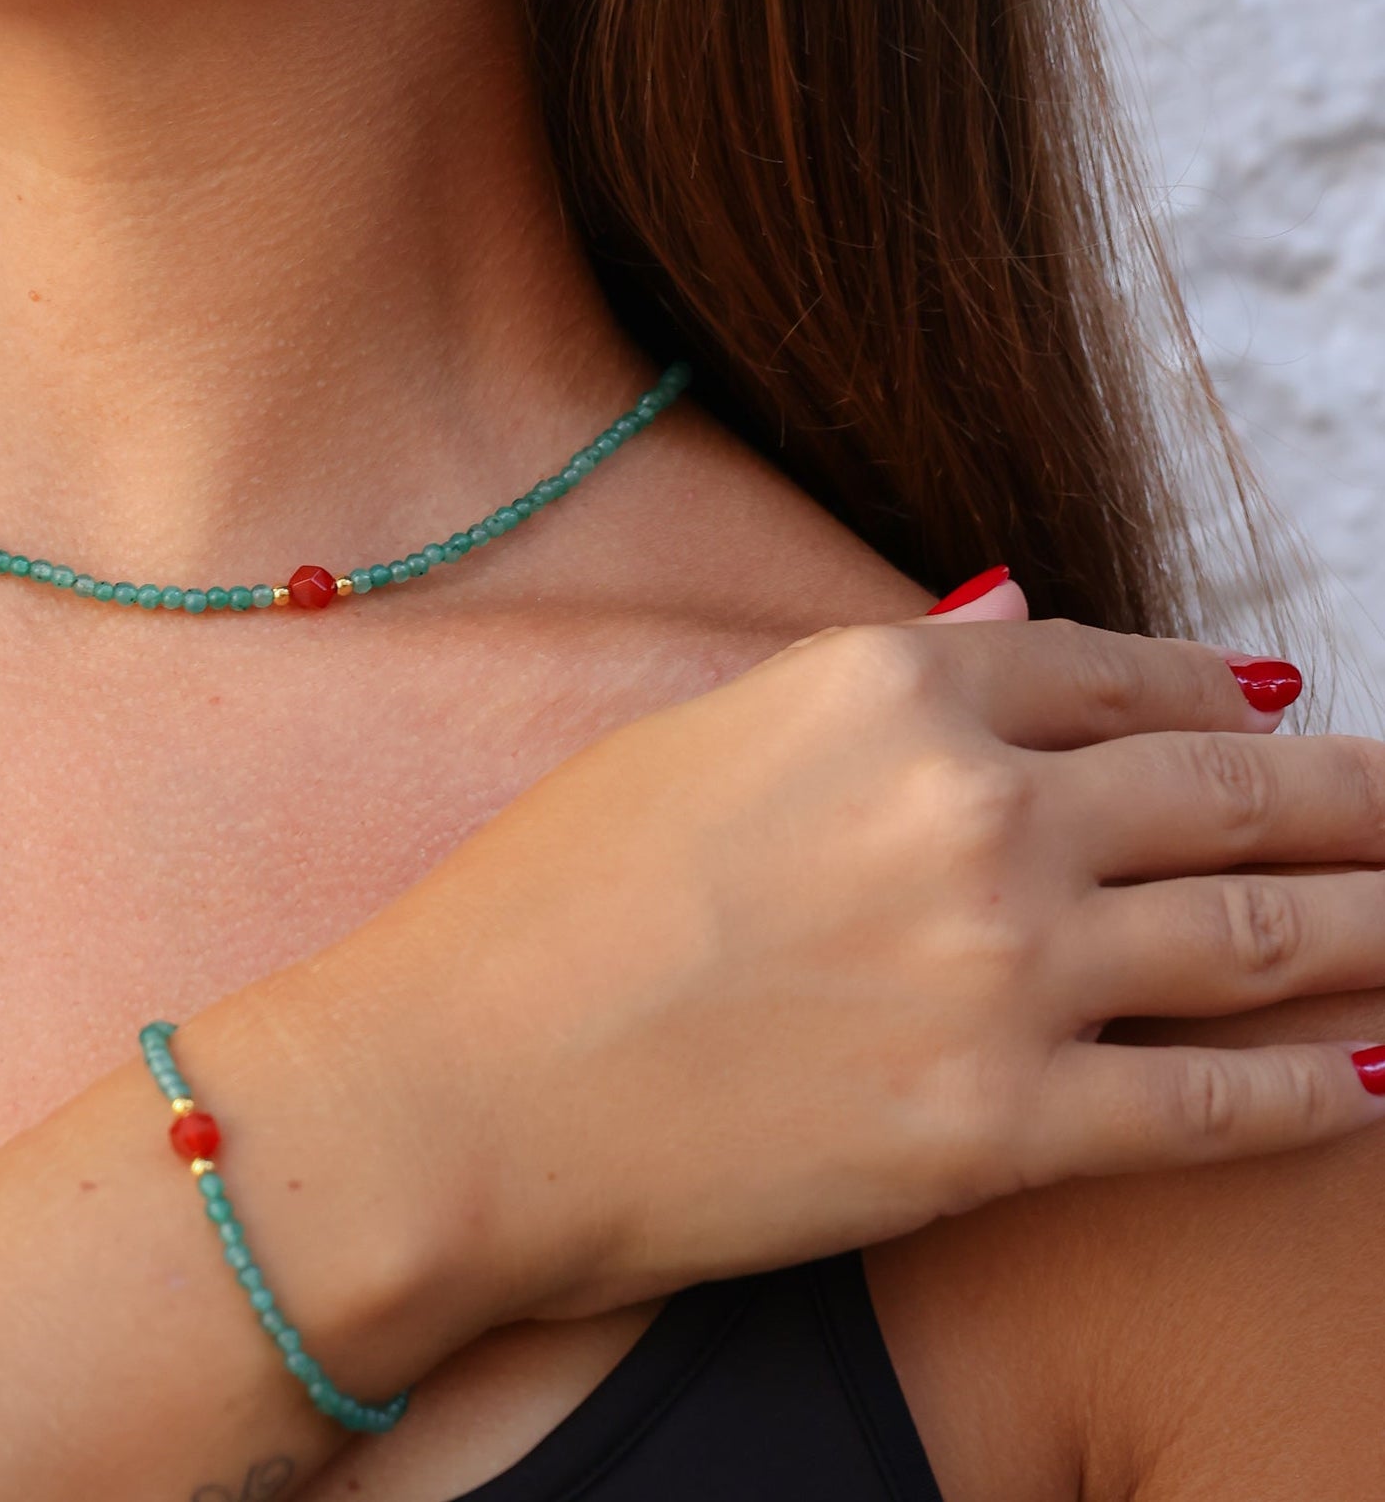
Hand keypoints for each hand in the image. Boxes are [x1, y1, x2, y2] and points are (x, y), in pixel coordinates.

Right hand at [321, 595, 1384, 1328]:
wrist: (458, 1089)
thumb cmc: (543, 901)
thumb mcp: (699, 737)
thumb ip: (870, 681)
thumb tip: (1006, 623)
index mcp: (887, 685)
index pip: (1114, 669)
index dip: (1214, 689)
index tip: (1274, 706)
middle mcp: (972, 806)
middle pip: (1228, 788)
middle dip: (1350, 795)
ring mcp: (1001, 967)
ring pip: (1260, 934)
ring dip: (1373, 923)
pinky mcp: (1000, 1127)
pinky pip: (1211, 1100)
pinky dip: (1313, 1087)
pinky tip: (1375, 1075)